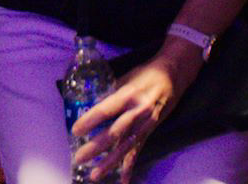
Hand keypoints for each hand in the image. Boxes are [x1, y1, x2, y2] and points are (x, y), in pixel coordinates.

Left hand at [71, 43, 199, 181]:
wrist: (172, 76)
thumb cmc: (145, 74)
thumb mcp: (125, 79)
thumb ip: (110, 94)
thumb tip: (89, 108)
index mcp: (128, 94)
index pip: (107, 109)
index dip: (91, 120)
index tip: (75, 130)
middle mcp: (138, 111)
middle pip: (115, 132)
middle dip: (96, 146)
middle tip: (79, 157)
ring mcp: (146, 123)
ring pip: (126, 146)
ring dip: (110, 162)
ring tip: (95, 174)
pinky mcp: (151, 131)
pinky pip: (138, 151)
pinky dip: (130, 166)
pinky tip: (123, 180)